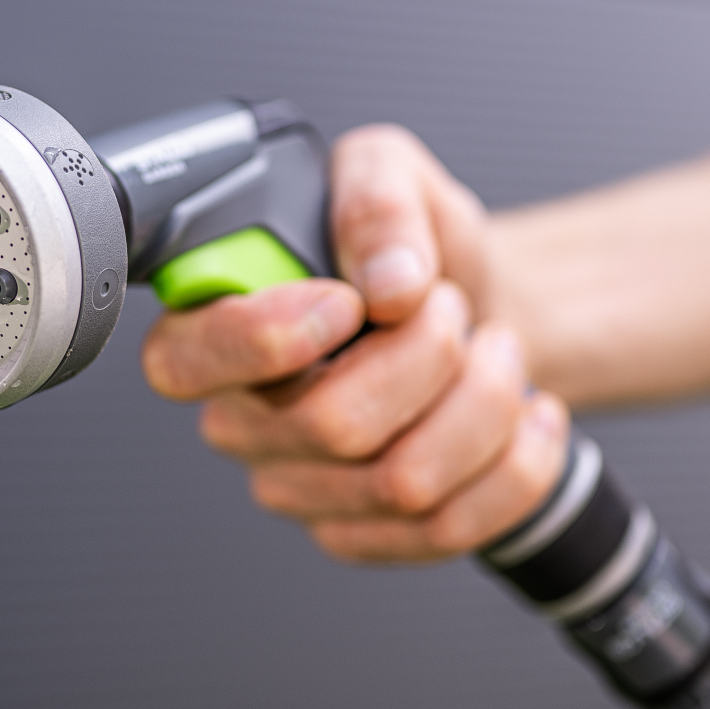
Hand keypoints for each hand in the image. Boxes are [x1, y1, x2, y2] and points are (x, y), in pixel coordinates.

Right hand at [141, 125, 569, 562]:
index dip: (268, 337)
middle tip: (448, 307)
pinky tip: (526, 418)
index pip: (182, 363)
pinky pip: (449, 529)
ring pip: (404, 483)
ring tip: (495, 351)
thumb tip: (389, 281)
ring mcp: (296, 489)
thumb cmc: (410, 252)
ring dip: (486, 403)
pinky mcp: (359, 534)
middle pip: (332, 425)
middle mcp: (240, 419)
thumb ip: (377, 202)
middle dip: (430, 352)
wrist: (475, 316)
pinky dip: (517, 466)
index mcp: (209, 326)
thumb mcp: (389, 174)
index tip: (348, 300)